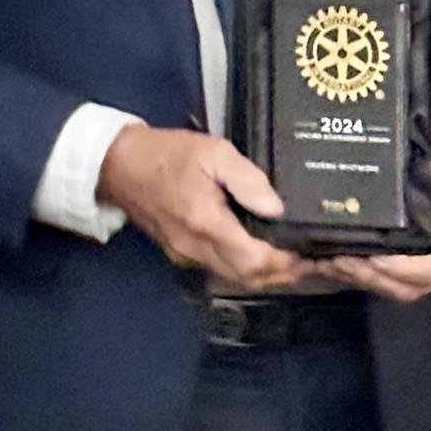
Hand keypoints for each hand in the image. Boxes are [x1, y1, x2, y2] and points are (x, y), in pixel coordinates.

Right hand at [97, 125, 310, 290]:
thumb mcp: (214, 153)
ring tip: (294, 261)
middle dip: (283, 274)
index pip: (254, 260)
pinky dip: (247, 269)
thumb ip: (248, 181)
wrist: (118, 165)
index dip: (285, 262)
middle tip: (312, 262)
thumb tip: (277, 209)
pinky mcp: (182, 253)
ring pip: (236, 278)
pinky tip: (263, 255)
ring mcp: (188, 255)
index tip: (309, 253)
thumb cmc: (167, 154)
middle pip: (249, 277)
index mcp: (207, 224)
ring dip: (267, 275)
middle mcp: (197, 249)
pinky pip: (222, 270)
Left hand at [322, 139, 430, 303]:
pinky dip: (359, 276)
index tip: (379, 259)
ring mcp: (424, 266)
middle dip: (374, 278)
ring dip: (362, 279)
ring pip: (394, 288)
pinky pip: (385, 280)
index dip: (407, 269)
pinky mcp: (408, 263)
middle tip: (342, 261)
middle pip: (410, 287)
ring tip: (331, 263)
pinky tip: (332, 263)